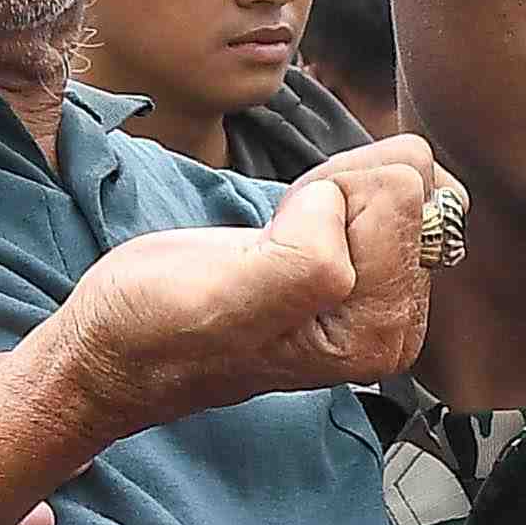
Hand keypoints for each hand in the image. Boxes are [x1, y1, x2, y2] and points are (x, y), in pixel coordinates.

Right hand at [53, 137, 437, 434]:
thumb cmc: (159, 325)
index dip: (327, 195)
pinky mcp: (361, 274)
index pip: (402, 195)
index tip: (274, 240)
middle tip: (272, 240)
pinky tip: (283, 237)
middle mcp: (396, 322)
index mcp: (381, 333)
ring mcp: (381, 298)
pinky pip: (373, 187)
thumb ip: (304, 264)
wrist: (116, 345)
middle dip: (334, 192)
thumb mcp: (225, 298)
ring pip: (393, 179)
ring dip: (325, 192)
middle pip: (409, 183)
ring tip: (274, 241)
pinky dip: (322, 194)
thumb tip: (341, 214)